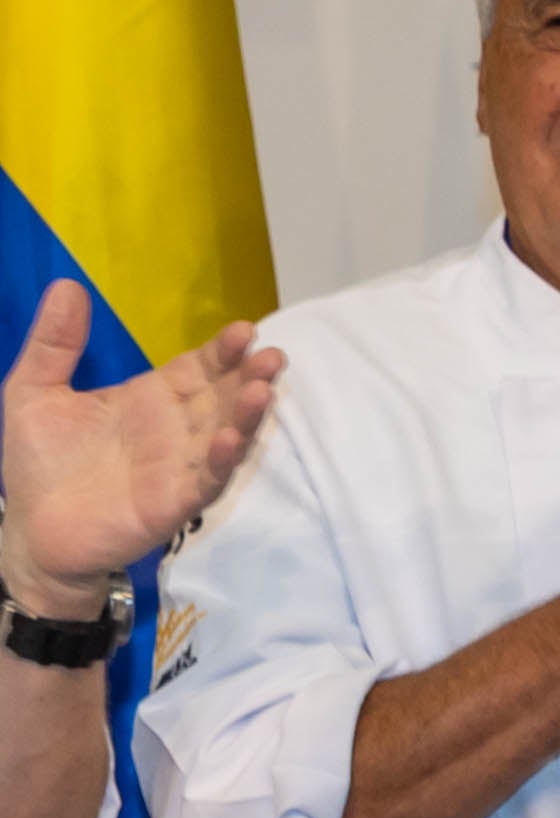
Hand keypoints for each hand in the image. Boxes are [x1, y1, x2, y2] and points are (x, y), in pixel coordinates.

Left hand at [0, 279, 284, 617]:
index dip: (222, 350)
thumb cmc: (40, 464)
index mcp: (152, 398)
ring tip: (262, 392)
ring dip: (247, 415)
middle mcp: (177, 429)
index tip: (243, 330)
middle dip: (251, 377)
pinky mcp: (175, 504)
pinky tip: (227, 441)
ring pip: (226, 436)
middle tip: (271, 357)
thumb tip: (67, 284)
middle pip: (225, 397)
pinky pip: (206, 480)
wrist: (31, 533)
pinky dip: (220, 461)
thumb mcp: (34, 392)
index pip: (200, 367)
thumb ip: (54, 344)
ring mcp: (181, 466)